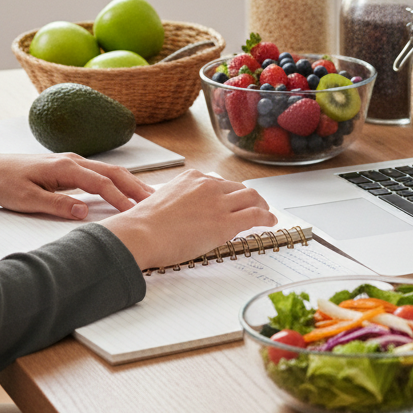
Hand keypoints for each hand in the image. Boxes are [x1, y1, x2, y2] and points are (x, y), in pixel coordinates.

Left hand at [0, 149, 152, 218]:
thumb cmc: (7, 184)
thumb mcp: (27, 200)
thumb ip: (56, 205)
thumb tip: (83, 212)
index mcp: (65, 168)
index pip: (100, 183)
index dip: (119, 198)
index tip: (134, 211)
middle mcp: (74, 160)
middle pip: (113, 171)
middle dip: (135, 186)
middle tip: (155, 201)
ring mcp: (75, 161)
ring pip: (110, 170)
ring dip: (130, 182)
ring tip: (149, 196)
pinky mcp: (72, 166)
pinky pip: (102, 172)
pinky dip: (119, 180)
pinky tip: (127, 189)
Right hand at [98, 170, 276, 270]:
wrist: (141, 233)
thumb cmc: (144, 224)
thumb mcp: (163, 200)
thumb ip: (180, 201)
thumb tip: (185, 213)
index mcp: (192, 178)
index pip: (220, 183)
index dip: (231, 193)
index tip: (234, 200)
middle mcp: (208, 186)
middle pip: (239, 188)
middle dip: (250, 197)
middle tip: (256, 206)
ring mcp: (218, 203)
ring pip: (251, 198)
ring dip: (262, 205)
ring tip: (267, 214)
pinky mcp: (225, 223)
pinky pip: (255, 216)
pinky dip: (267, 218)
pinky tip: (271, 223)